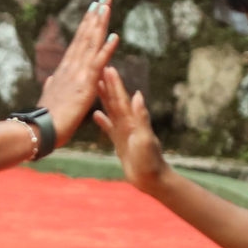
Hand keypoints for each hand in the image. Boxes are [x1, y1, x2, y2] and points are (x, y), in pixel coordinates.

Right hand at [38, 0, 115, 146]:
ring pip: (91, 43)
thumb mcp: (49, 98)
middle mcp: (71, 67)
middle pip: (85, 36)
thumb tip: (49, 80)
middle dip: (95, 16)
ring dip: (100, 24)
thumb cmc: (45, 119)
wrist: (41, 130)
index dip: (86, 25)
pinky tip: (114, 36)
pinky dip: (106, 48)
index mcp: (65, 70)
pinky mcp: (85, 84)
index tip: (93, 9)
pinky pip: (98, 63)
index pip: (78, 42)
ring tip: (106, 6)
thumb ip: (51, 86)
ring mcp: (78, 73)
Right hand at [94, 65, 165, 188]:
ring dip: (104, 98)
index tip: (109, 68)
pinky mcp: (120, 143)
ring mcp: (124, 132)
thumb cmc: (150, 161)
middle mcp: (128, 124)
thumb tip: (137, 95)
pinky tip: (95, 114)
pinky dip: (103, 121)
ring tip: (95, 86)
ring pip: (111, 111)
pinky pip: (109, 128)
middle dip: (108, 85)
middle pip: (115, 101)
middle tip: (99, 69)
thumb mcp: (145, 138)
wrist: (152, 179)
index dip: (115, 84)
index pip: (121, 99)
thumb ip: (141, 117)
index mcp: (133, 121)